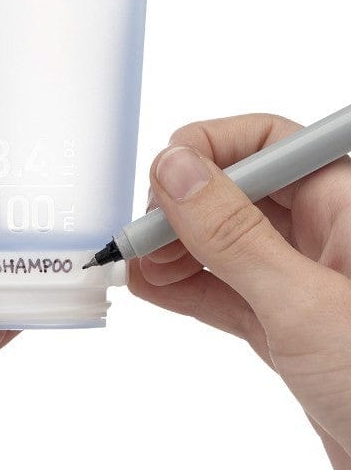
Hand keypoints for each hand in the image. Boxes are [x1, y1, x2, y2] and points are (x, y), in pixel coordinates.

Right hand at [129, 113, 350, 469]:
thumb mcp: (305, 304)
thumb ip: (235, 235)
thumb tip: (176, 170)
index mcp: (346, 204)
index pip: (266, 143)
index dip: (208, 150)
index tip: (160, 181)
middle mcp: (324, 235)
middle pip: (234, 193)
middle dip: (180, 209)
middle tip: (142, 238)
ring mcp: (299, 282)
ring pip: (223, 244)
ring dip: (174, 249)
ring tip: (140, 266)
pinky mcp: (283, 325)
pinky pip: (224, 291)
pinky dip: (185, 288)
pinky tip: (153, 288)